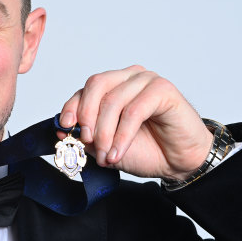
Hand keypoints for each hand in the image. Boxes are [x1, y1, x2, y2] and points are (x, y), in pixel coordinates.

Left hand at [58, 65, 213, 179]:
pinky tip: (118, 152)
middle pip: (96, 86)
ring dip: (105, 133)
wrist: (178, 162)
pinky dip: (122, 135)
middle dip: (87, 117)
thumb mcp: (106, 144)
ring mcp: (146, 80)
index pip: (85, 89)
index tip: (65, 128)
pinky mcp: (163, 90)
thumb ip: (86, 134)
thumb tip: (63, 129)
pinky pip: (134, 111)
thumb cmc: (146, 149)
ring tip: (106, 155)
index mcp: (112, 85)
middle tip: (87, 142)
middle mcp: (128, 78)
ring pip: (113, 100)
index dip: (72, 107)